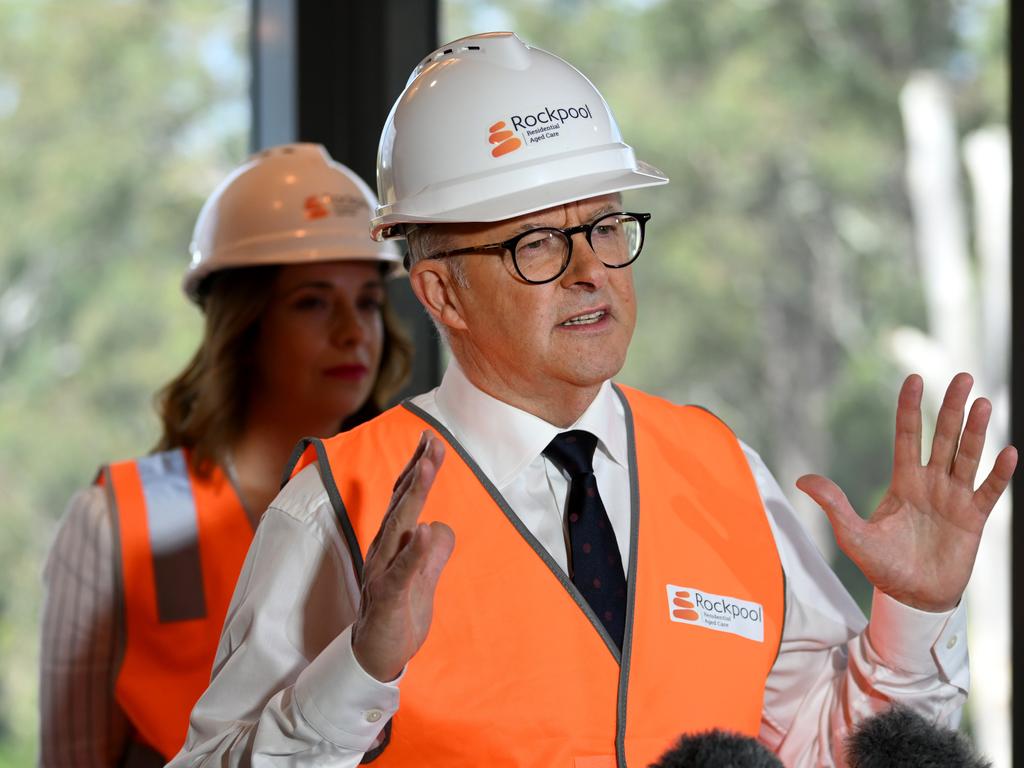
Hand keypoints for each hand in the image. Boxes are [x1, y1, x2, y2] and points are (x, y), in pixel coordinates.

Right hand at [351, 431, 454, 681]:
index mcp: (393, 545)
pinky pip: (401, 572)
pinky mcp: (388, 598)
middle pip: (401, 504)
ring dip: (413, 496)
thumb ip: (434, 553)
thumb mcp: (425, 580)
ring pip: (399, 529)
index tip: (432, 441)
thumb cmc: (400, 616)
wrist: (377, 658)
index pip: (405, 500)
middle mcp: (384, 551)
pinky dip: (414, 552)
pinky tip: (426, 531)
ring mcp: (383, 573)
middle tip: (432, 440)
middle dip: (417, 470)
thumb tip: (440, 526)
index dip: (417, 469)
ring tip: (427, 467)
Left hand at [797, 373, 1016, 612]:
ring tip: (981, 402)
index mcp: (904, 481)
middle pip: (942, 437)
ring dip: (975, 431)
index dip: (910, 408)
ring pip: (967, 457)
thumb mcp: (852, 534)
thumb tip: (801, 480)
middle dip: (950, 407)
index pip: (908, 436)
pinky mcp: (973, 519)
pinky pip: (988, 491)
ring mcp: (954, 498)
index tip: (913, 378)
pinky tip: (1007, 451)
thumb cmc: (882, 565)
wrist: (911, 597)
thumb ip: (833, 504)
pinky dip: (998, 473)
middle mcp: (932, 483)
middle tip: (961, 376)